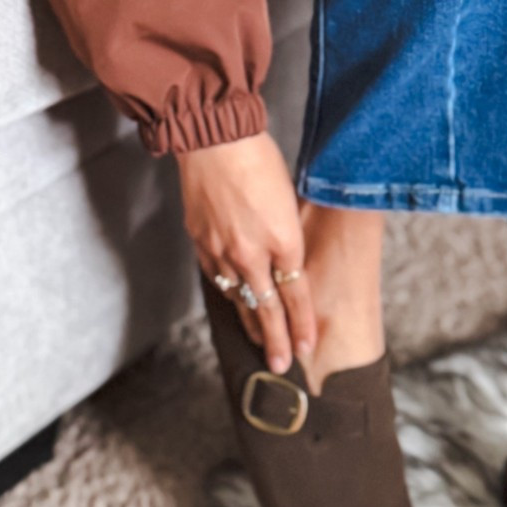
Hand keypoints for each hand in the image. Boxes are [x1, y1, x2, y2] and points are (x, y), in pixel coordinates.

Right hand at [177, 131, 317, 374]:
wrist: (214, 139)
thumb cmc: (259, 158)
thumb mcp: (289, 198)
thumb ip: (288, 235)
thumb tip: (288, 258)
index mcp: (283, 240)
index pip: (296, 296)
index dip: (302, 325)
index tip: (307, 347)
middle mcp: (252, 254)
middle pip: (266, 309)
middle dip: (275, 341)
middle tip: (283, 367)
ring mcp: (221, 250)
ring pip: (238, 299)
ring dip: (249, 324)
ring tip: (259, 344)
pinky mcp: (200, 242)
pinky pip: (215, 278)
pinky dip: (227, 294)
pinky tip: (234, 302)